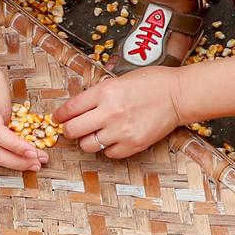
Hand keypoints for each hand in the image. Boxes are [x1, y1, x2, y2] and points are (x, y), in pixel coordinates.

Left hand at [56, 69, 183, 159]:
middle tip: (71, 129)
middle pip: (73, 130)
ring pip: (88, 145)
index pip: (70, 108)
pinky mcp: (133, 145)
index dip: (59, 116)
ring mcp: (121, 131)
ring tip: (95, 134)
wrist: (178, 95)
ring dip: (87, 141)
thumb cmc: (152, 83)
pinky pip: (109, 154)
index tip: (57, 118)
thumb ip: (98, 94)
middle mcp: (109, 112)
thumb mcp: (119, 79)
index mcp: (104, 92)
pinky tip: (113, 139)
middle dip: (69, 130)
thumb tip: (78, 107)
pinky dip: (107, 148)